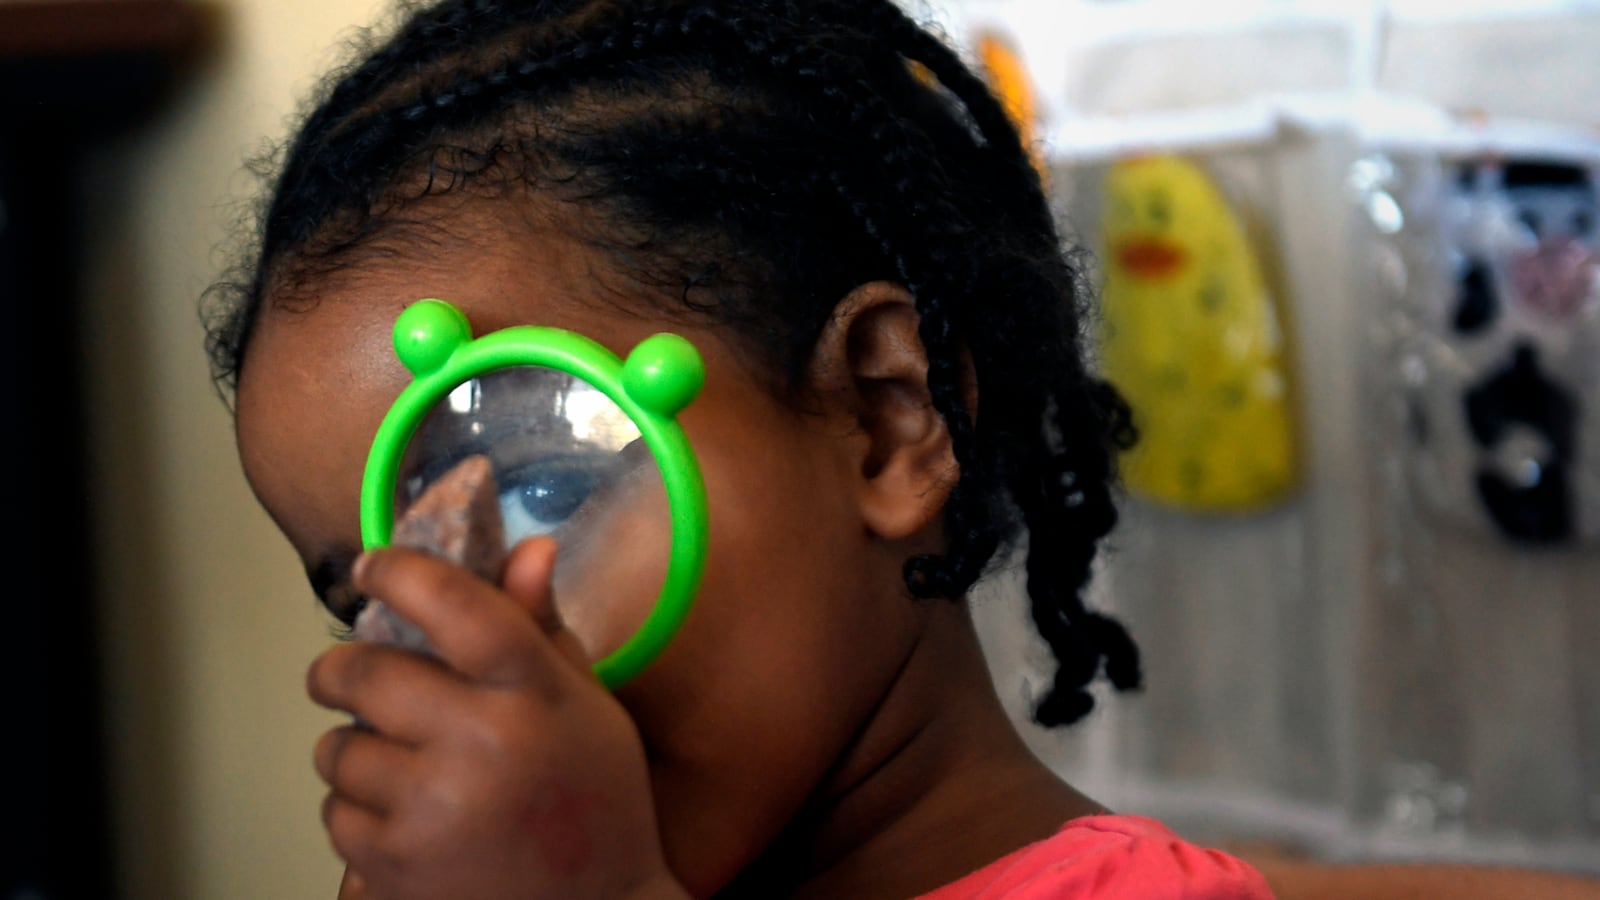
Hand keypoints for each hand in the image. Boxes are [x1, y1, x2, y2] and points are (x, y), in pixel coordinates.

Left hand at [308, 538, 687, 899]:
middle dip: (338, 669)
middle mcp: (482, 742)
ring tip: (397, 764)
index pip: (453, 603)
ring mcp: (433, 807)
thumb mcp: (587, 707)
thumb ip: (543, 630)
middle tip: (341, 674)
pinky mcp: (396, 865)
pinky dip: (357, 810)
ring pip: (339, 749)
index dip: (401, 572)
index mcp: (536, 693)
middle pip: (366, 673)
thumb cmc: (594, 801)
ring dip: (352, 748)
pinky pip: (337, 812)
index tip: (373, 567)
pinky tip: (406, 817)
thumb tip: (529, 547)